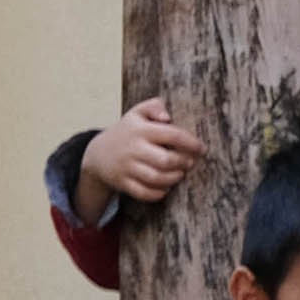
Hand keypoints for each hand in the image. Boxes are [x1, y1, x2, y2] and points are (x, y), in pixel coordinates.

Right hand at [80, 99, 207, 211]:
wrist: (97, 154)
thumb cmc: (127, 132)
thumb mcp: (137, 113)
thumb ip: (154, 106)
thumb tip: (167, 116)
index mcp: (140, 130)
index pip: (172, 135)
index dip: (192, 143)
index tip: (202, 149)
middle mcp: (133, 149)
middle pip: (166, 160)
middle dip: (184, 163)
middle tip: (190, 162)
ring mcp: (126, 167)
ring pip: (157, 178)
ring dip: (174, 178)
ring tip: (180, 173)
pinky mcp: (122, 183)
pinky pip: (145, 193)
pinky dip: (160, 193)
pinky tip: (166, 186)